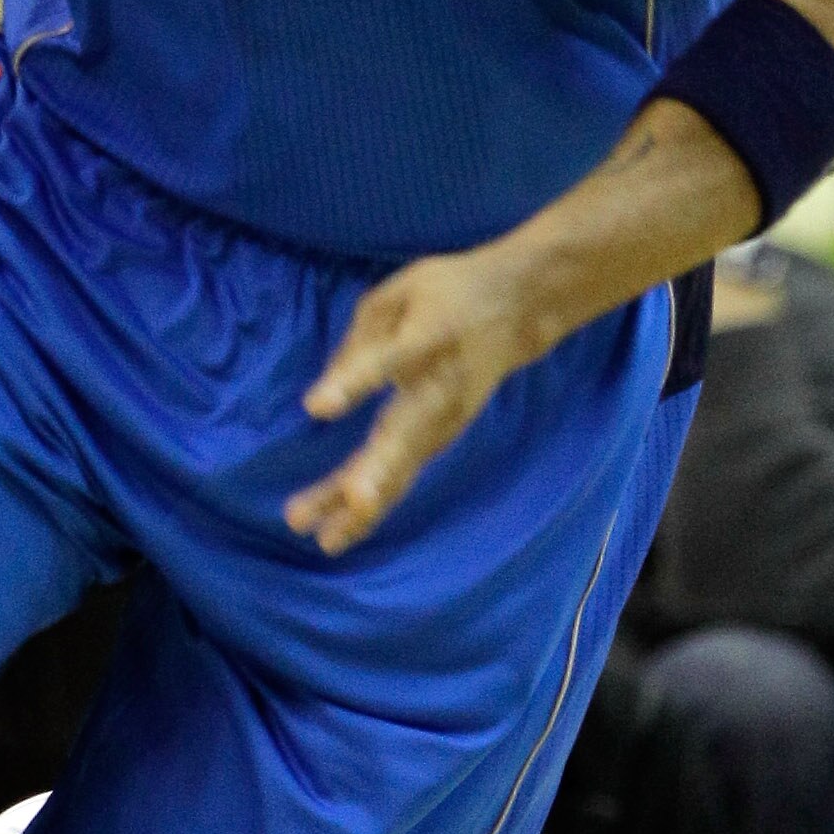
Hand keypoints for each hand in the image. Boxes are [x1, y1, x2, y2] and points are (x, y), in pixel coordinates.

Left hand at [291, 245, 536, 554]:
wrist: (517, 309)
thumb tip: (324, 396)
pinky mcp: (438, 441)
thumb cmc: (447, 294)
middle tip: (350, 501)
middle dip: (377, 471)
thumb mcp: (398, 293)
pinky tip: (334, 533)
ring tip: (326, 540)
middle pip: (405, 433)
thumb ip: (359, 341)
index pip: (389, 362)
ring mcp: (443, 422)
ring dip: (365, 505)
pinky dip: (372, 508)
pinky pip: (401, 478)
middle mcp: (437, 389)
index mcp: (426, 339)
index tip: (317, 407)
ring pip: (402, 469)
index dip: (354, 384)